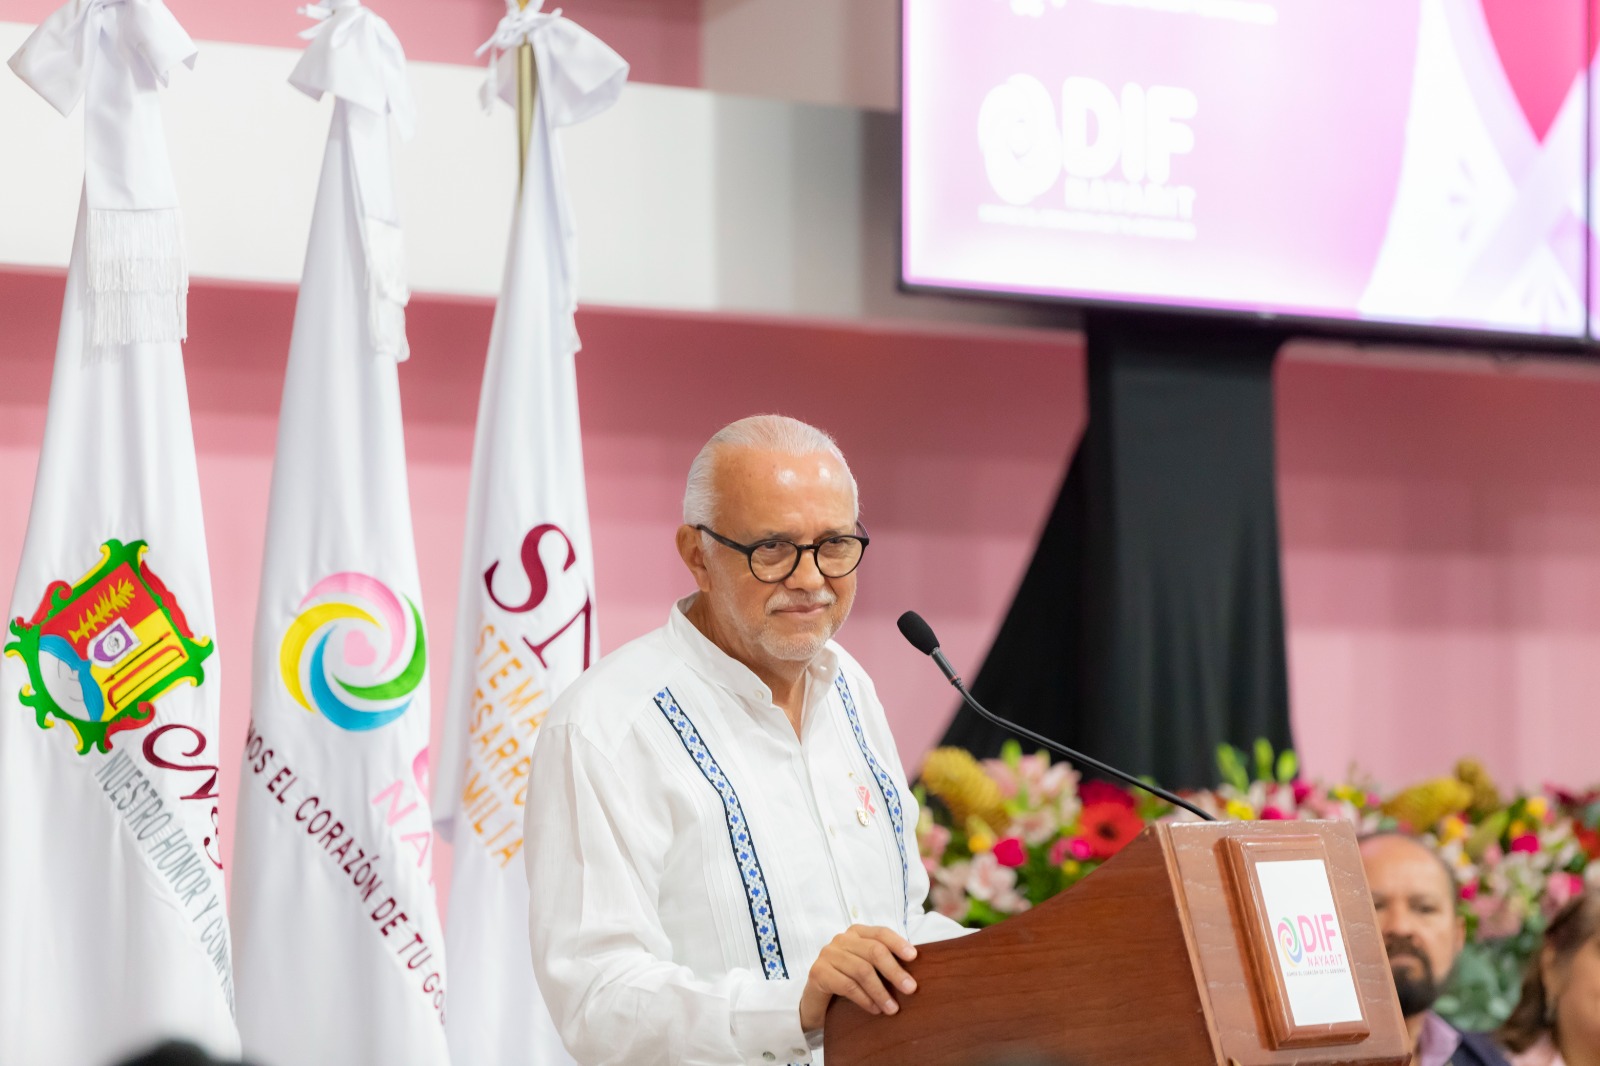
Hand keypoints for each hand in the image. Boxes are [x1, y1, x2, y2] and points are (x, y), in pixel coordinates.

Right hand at [798, 925, 917, 1030]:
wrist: (815, 1002)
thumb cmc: (847, 982)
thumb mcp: (867, 969)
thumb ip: (884, 964)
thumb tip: (915, 972)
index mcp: (856, 933)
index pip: (881, 933)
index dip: (898, 943)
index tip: (914, 957)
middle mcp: (841, 940)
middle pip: (873, 951)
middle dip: (894, 971)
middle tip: (911, 989)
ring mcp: (827, 954)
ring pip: (862, 970)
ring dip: (880, 992)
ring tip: (893, 1008)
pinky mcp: (818, 972)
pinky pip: (847, 985)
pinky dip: (864, 999)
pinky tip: (874, 1009)